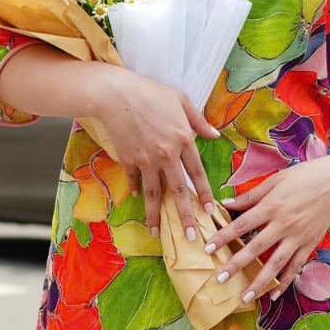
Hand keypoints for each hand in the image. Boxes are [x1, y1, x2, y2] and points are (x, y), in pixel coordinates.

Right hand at [95, 67, 221, 238]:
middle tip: (191, 238)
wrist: (115, 94)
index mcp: (183, 139)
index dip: (205, 195)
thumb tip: (214, 134)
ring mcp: (145, 159)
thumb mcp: (180, 100)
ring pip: (154, 193)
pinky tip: (137, 199)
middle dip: (185, 216)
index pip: (197, 173)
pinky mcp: (128, 159)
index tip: (210, 213)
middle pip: (179, 190)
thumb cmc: (150, 92)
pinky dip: (135, 190)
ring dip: (156, 215)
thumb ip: (198, 120)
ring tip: (157, 233)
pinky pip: (134, 180)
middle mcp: (166, 154)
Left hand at [206, 153, 329, 299]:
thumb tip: (226, 203)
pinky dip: (286, 281)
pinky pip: (296, 266)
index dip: (223, 237)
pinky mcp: (310, 243)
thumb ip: (251, 195)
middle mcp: (284, 224)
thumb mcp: (276, 180)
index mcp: (273, 205)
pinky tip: (274, 294)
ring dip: (259, 282)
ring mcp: (298, 236)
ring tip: (245, 297)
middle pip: (256, 248)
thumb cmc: (305, 176)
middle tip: (219, 280)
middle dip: (236, 265)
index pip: (242, 224)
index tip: (207, 249)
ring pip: (276, 263)